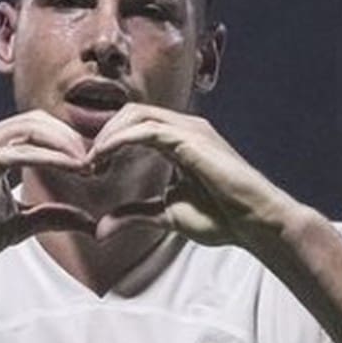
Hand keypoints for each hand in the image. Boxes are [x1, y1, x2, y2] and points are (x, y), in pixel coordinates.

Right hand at [0, 110, 95, 275]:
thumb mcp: (18, 226)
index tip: (96, 166)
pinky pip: (21, 151)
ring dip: (65, 144)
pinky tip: (73, 169)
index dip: (69, 142)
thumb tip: (88, 222)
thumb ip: (51, 217)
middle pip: (39, 120)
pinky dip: (51, 157)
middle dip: (72, 138)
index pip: (39, 129)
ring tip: (89, 165)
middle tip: (99, 162)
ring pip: (32, 127)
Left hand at [87, 103, 304, 251]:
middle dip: (103, 134)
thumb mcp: (165, 215)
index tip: (90, 169)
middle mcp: (184, 128)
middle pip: (131, 112)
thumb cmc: (222, 217)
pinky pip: (147, 130)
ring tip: (92, 162)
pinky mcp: (192, 139)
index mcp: (178, 140)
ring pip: (136, 115)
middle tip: (86, 164)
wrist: (255, 223)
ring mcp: (189, 130)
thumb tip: (100, 229)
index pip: (134, 124)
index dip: (108, 142)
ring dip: (108, 136)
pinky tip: (105, 158)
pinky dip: (120, 140)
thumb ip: (133, 216)